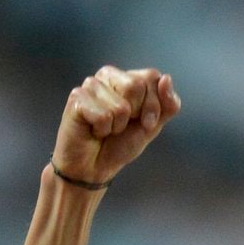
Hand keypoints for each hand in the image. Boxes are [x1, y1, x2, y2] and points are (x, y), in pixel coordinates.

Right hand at [52, 65, 179, 189]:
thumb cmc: (118, 145)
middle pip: (136, 86)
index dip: (153, 106)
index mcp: (127, 77)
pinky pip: (104, 116)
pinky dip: (102, 131)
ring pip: (121, 106)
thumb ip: (167, 105)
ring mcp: (91, 85)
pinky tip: (93, 131)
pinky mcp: (77, 98)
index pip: (152, 77)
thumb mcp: (151, 127)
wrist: (92, 169)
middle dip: (135, 115)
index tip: (144, 123)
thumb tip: (166, 79)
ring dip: (116, 127)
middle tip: (119, 127)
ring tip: (105, 129)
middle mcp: (108, 75)